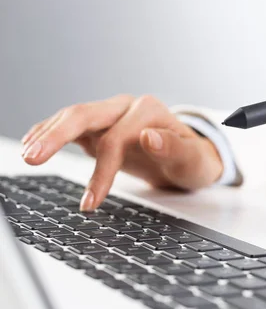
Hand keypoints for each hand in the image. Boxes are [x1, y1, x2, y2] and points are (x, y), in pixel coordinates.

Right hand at [21, 94, 223, 210]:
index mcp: (148, 110)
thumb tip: (148, 137)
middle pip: (84, 114)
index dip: (102, 171)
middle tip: (33, 157)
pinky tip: (33, 141)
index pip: (116, 139)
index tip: (92, 202)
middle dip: (56, 135)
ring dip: (48, 134)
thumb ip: (174, 147)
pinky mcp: (101, 127)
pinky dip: (50, 132)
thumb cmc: (193, 160)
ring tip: (29, 154)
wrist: (190, 158)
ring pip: (73, 118)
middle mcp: (125, 107)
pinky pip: (72, 126)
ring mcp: (111, 115)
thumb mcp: (193, 160)